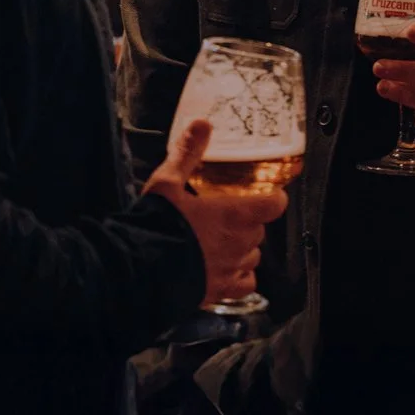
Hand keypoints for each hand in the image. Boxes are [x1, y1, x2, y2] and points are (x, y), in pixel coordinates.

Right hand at [143, 119, 288, 304]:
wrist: (139, 269)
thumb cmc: (157, 224)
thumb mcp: (167, 183)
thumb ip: (188, 154)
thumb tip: (201, 124)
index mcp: (234, 215)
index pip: (274, 204)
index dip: (273, 198)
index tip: (267, 194)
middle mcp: (240, 243)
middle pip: (259, 230)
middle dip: (248, 222)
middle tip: (227, 216)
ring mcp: (232, 269)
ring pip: (253, 256)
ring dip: (244, 248)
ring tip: (223, 242)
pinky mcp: (221, 290)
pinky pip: (245, 283)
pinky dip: (241, 276)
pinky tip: (226, 269)